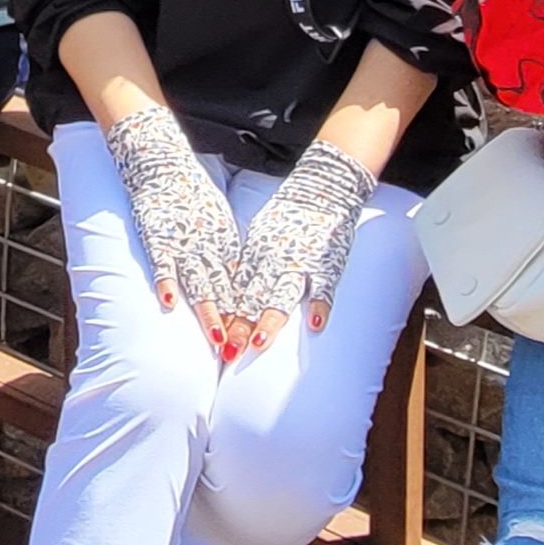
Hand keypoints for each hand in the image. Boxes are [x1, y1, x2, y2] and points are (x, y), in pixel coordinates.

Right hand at [105, 105, 246, 356]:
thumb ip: (223, 251)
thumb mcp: (217, 221)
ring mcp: (183, 243)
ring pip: (198, 284)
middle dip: (231, 323)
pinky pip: (162, 263)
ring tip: (216, 340)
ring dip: (207, 313)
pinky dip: (166, 283)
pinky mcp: (158, 235)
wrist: (162, 162)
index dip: (244, 313)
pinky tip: (168, 304)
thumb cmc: (191, 193)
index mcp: (224, 243)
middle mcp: (207, 247)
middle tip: (239, 351)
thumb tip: (235, 281)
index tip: (252, 339)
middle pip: (222, 292)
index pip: (237, 285)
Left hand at [228, 141, 374, 353]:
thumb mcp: (260, 236)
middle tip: (228, 355)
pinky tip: (315, 326)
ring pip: (283, 295)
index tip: (217, 342)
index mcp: (257, 254)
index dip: (227, 318)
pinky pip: (324, 287)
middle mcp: (274, 260)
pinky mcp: (327, 262)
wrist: (321, 189)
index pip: (237, 292)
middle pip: (254, 299)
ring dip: (270, 320)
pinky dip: (320, 306)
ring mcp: (301, 262)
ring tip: (259, 343)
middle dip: (240, 328)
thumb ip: (250, 264)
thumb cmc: (289, 215)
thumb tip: (232, 289)